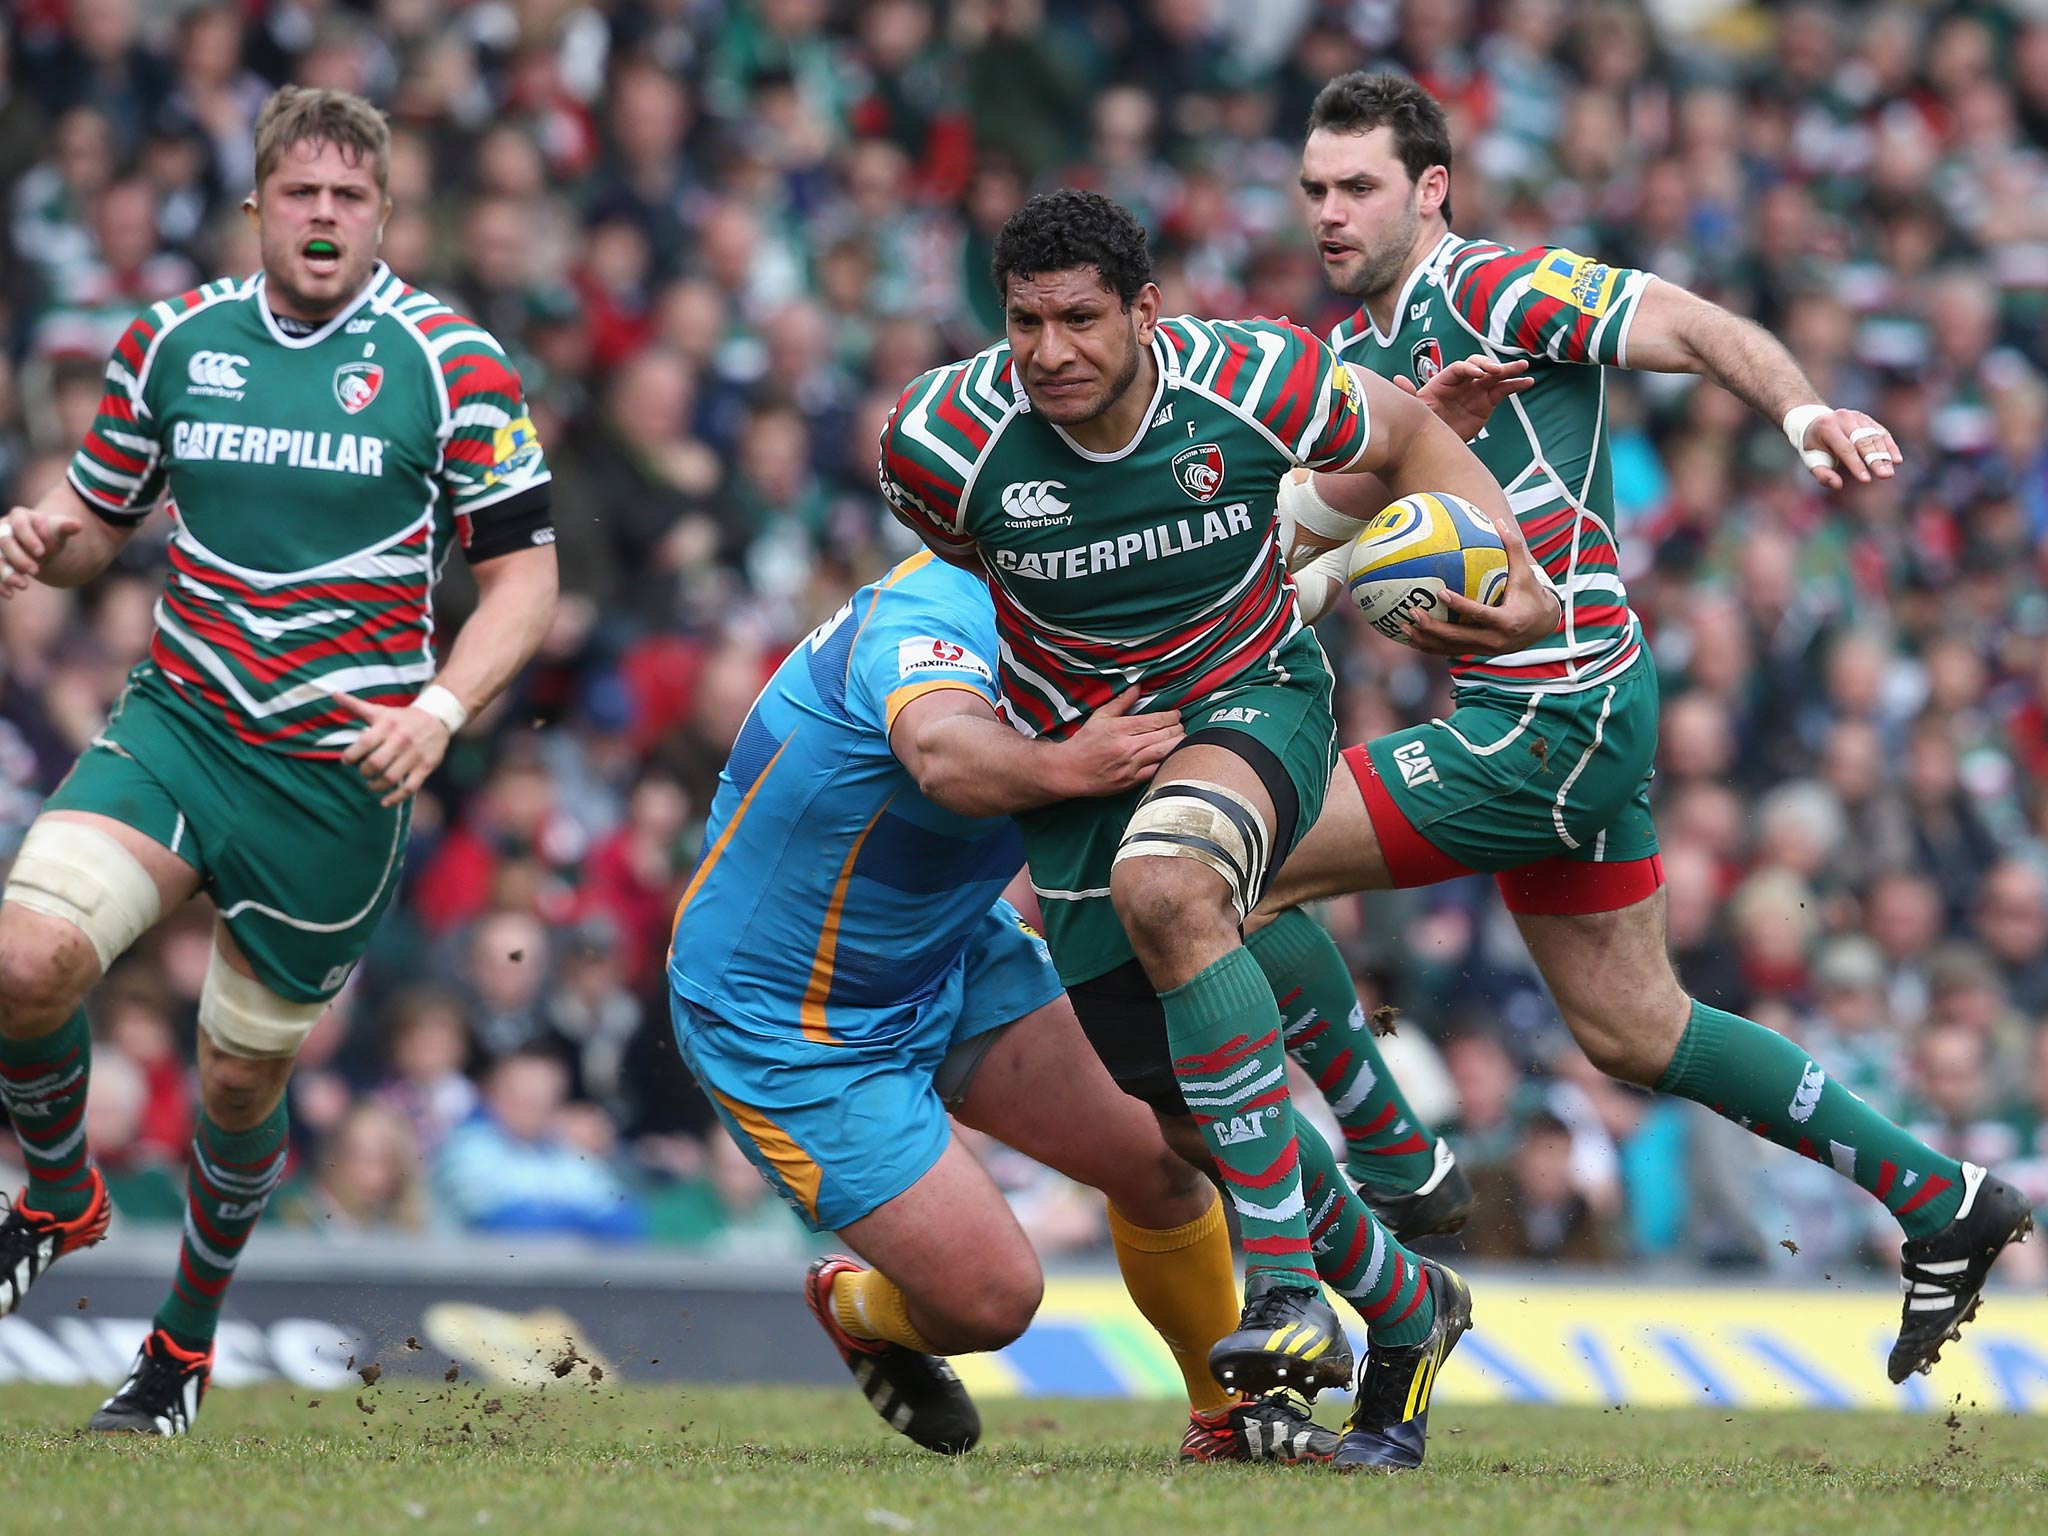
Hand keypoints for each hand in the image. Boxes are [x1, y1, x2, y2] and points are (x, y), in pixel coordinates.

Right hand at [0, 505, 83, 597]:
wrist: (41, 547)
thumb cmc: (49, 535)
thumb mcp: (58, 531)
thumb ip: (65, 527)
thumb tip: (79, 525)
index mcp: (19, 516)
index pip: (19, 525)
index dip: (28, 538)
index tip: (42, 552)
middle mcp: (3, 529)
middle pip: (4, 542)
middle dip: (19, 558)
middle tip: (36, 571)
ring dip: (6, 573)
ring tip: (24, 585)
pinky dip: (1, 584)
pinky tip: (10, 594)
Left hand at [335, 691, 452, 806]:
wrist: (437, 718)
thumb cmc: (401, 717)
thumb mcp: (380, 710)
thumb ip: (355, 705)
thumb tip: (333, 694)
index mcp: (387, 725)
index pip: (363, 744)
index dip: (350, 756)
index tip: (347, 761)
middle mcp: (401, 740)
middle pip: (376, 763)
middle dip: (364, 772)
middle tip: (362, 772)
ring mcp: (414, 755)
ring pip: (391, 778)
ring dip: (376, 786)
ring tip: (371, 784)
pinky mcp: (426, 767)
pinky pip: (410, 787)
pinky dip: (395, 798)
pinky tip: (384, 802)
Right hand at [1050, 686, 1183, 795]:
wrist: (1070, 770)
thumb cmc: (1085, 743)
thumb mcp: (1100, 716)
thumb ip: (1121, 702)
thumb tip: (1137, 687)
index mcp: (1121, 728)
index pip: (1156, 720)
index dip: (1171, 716)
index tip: (1176, 715)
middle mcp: (1128, 747)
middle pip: (1164, 735)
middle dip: (1177, 728)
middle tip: (1180, 725)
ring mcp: (1131, 765)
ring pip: (1165, 752)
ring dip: (1178, 743)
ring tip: (1182, 738)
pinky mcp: (1132, 781)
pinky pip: (1158, 770)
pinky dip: (1169, 762)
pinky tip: (1173, 756)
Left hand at [1396, 357, 1532, 440]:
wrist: (1434, 441)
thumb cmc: (1423, 422)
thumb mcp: (1416, 410)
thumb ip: (1410, 394)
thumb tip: (1397, 380)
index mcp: (1444, 380)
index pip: (1459, 368)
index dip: (1469, 368)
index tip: (1479, 374)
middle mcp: (1462, 382)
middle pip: (1479, 366)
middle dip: (1490, 365)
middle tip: (1498, 370)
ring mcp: (1476, 390)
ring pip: (1494, 375)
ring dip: (1508, 370)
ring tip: (1523, 367)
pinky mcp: (1487, 401)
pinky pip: (1503, 390)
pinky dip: (1515, 385)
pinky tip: (1528, 382)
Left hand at [1405, 508, 1561, 656]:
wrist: (1542, 626)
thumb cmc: (1532, 595)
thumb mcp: (1526, 574)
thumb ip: (1513, 549)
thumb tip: (1499, 521)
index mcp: (1507, 621)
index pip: (1480, 614)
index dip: (1460, 605)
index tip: (1441, 593)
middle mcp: (1494, 640)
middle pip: (1458, 636)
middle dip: (1432, 627)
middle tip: (1412, 612)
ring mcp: (1483, 649)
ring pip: (1449, 648)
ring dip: (1425, 640)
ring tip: (1402, 627)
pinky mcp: (1476, 653)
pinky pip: (1448, 651)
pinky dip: (1429, 646)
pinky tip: (1410, 637)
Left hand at [1793, 408, 1903, 490]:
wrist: (1815, 422)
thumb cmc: (1814, 446)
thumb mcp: (1812, 460)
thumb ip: (1822, 474)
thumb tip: (1837, 485)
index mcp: (1827, 427)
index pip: (1845, 448)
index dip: (1856, 464)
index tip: (1865, 479)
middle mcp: (1843, 418)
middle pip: (1862, 441)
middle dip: (1874, 460)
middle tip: (1885, 475)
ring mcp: (1857, 416)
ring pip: (1874, 437)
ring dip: (1884, 455)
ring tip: (1889, 472)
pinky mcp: (1867, 418)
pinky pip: (1881, 432)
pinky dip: (1889, 446)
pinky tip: (1896, 460)